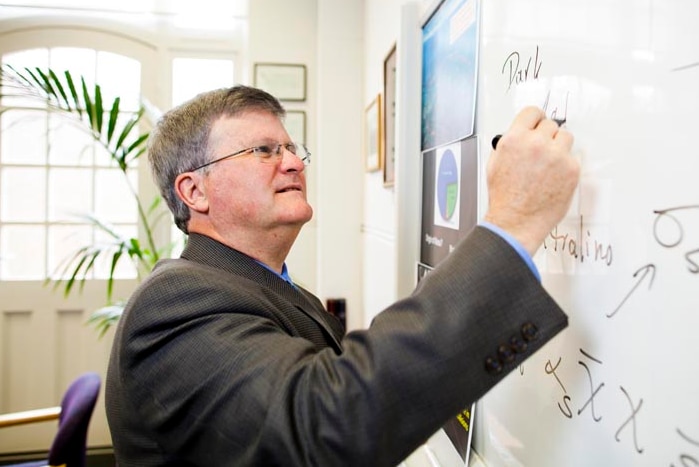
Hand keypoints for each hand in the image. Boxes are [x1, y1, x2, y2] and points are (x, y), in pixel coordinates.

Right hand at [483, 106, 579, 255]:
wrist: (516, 221)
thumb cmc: (505, 198)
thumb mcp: (495, 163)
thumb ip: (509, 144)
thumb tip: (520, 135)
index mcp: (514, 139)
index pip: (532, 112)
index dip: (534, 119)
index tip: (537, 123)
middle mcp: (536, 143)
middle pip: (550, 124)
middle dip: (546, 136)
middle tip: (541, 151)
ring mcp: (556, 156)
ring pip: (565, 137)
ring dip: (559, 147)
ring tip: (549, 163)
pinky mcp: (571, 169)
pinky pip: (572, 158)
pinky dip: (565, 165)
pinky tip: (554, 178)